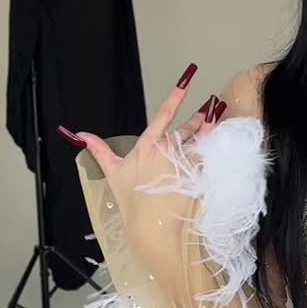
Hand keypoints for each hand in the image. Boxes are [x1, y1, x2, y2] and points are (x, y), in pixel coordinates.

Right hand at [58, 75, 225, 192]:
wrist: (151, 226)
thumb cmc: (130, 200)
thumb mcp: (112, 172)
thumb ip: (100, 150)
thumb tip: (82, 135)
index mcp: (147, 146)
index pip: (163, 115)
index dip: (175, 97)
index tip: (186, 81)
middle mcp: (168, 151)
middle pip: (188, 127)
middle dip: (200, 116)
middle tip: (211, 106)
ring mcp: (184, 164)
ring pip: (202, 140)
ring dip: (212, 128)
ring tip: (220, 116)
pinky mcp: (198, 177)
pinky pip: (210, 158)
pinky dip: (217, 149)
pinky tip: (224, 142)